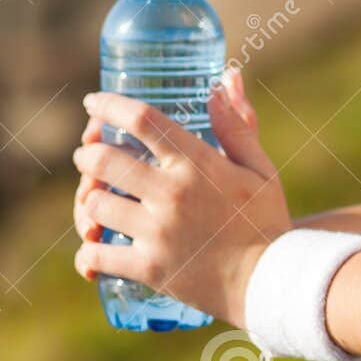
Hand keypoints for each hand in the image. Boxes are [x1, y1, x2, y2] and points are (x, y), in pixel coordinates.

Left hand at [71, 66, 290, 327]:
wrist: (272, 280)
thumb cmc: (266, 218)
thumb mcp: (259, 167)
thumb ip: (236, 124)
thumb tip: (223, 81)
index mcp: (197, 164)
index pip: (141, 120)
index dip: (110, 105)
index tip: (93, 102)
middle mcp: (171, 194)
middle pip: (102, 161)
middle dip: (88, 154)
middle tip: (90, 156)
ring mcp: (156, 233)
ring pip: (95, 206)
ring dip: (90, 201)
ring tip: (97, 200)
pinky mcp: (148, 268)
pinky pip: (95, 256)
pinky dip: (89, 253)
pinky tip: (96, 247)